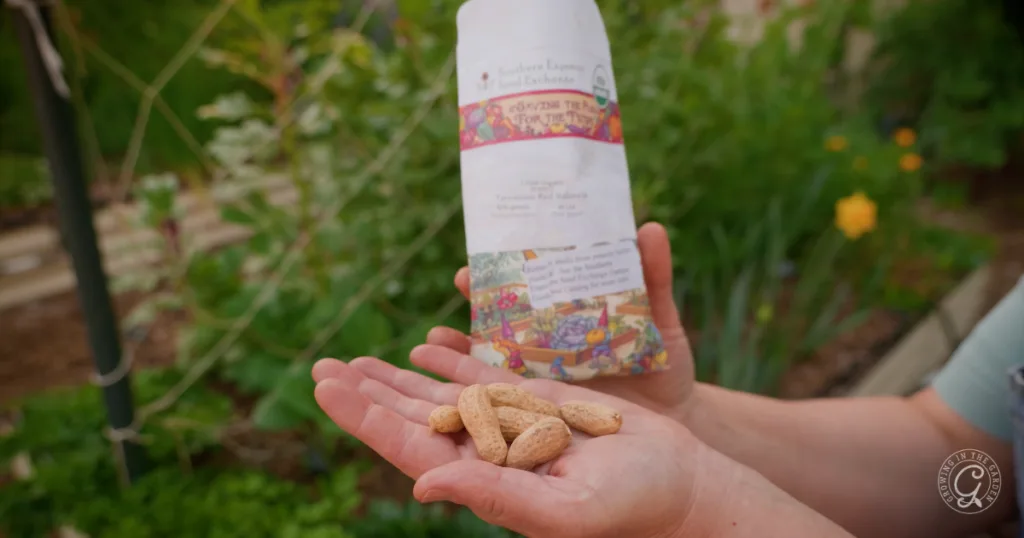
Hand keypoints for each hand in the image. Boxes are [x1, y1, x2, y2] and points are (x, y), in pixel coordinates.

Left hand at [311, 355, 724, 537]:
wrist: (679, 483)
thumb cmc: (630, 505)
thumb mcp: (564, 511)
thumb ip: (495, 498)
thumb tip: (421, 483)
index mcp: (486, 480)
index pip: (410, 445)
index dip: (365, 418)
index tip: (326, 388)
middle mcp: (488, 451)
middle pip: (413, 416)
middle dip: (367, 392)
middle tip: (321, 366)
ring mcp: (510, 423)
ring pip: (440, 395)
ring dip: (396, 377)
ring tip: (354, 359)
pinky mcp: (538, 399)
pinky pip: (484, 375)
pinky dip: (451, 361)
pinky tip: (423, 346)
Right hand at [420, 222, 696, 421]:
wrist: (677, 420)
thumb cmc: (666, 366)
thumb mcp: (662, 322)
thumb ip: (654, 281)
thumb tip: (649, 228)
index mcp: (567, 311)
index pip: (525, 283)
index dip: (499, 271)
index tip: (479, 262)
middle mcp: (545, 339)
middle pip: (496, 315)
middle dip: (471, 300)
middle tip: (457, 285)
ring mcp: (539, 375)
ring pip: (485, 358)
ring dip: (453, 349)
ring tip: (429, 343)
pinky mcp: (539, 410)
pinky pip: (498, 401)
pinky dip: (469, 394)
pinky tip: (446, 394)